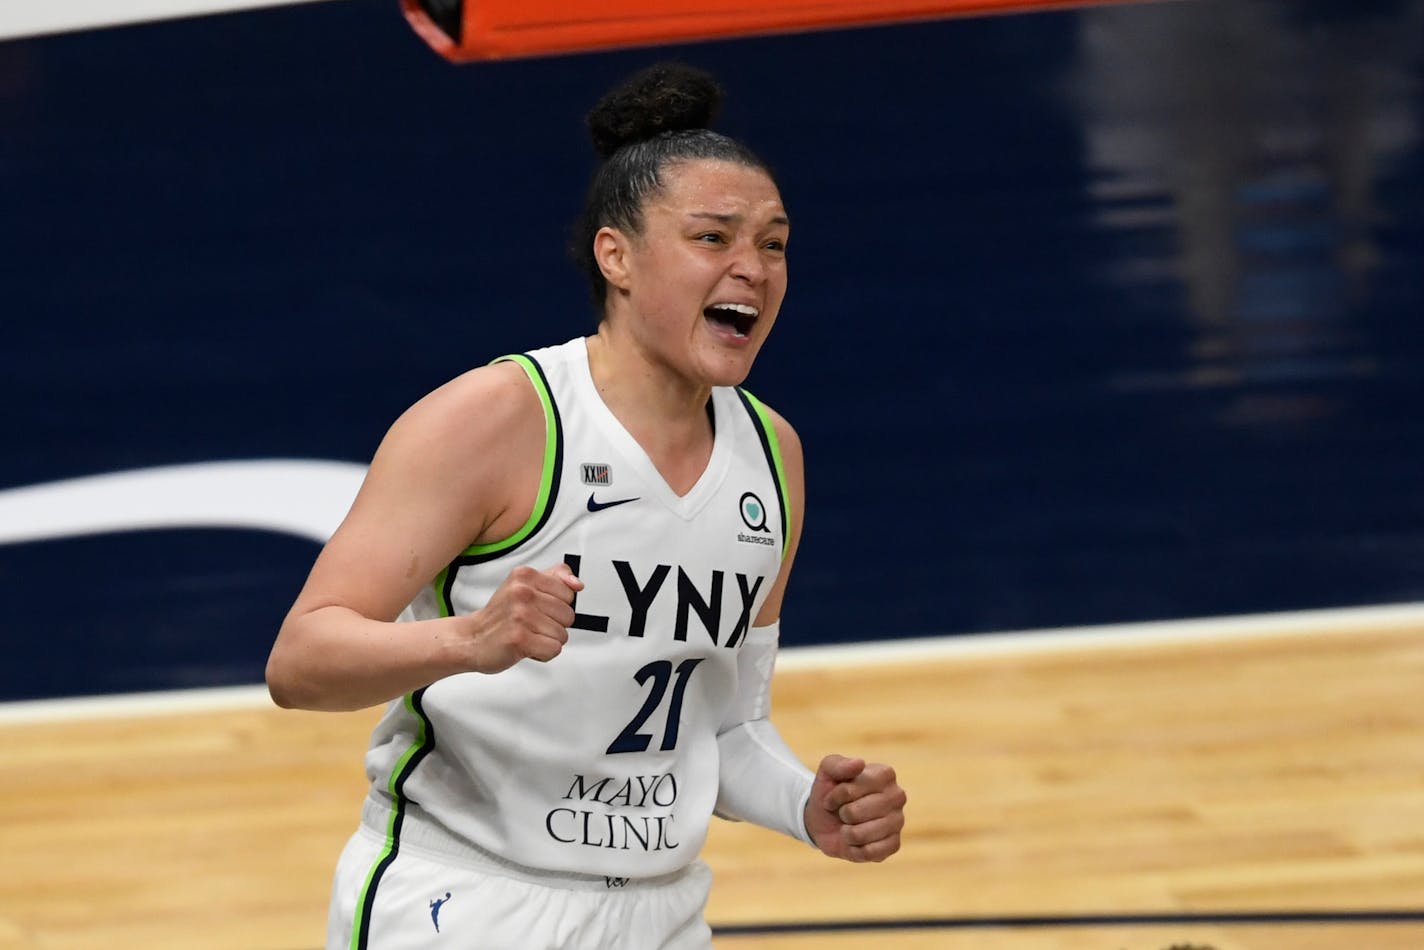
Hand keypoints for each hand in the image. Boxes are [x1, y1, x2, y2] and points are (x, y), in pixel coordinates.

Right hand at [461, 563, 583, 673]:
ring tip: (527, 635)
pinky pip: (554, 649)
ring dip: (547, 640)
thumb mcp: (525, 585)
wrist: (471, 638)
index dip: (557, 606)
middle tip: (531, 625)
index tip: (538, 608)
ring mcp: (520, 616)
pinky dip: (543, 654)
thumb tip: (578, 584)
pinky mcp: (519, 639)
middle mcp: (522, 592)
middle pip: (568, 615)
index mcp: (525, 575)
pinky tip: (526, 647)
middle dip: (553, 625)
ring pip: (562, 634)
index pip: (568, 593)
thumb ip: (556, 577)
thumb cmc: (502, 615)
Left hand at [804, 754, 905, 862]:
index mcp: (884, 774)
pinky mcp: (894, 844)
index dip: (837, 795)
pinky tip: (856, 841)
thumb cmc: (829, 792)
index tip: (833, 795)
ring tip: (849, 826)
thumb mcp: (826, 773)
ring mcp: (898, 821)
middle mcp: (897, 796)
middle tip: (843, 812)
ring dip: (846, 833)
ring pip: (861, 834)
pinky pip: (869, 852)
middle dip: (841, 814)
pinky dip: (854, 849)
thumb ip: (838, 764)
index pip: (853, 789)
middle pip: (855, 812)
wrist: (824, 820)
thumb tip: (859, 763)